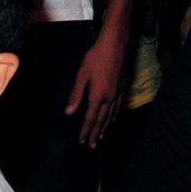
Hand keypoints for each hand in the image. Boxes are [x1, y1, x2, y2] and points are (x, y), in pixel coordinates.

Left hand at [65, 25, 126, 145]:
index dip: (86, 131)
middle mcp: (109, 98)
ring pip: (110, 115)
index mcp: (97, 96)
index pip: (90, 118)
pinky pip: (117, 107)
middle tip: (92, 145)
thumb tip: (69, 112)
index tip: (82, 140)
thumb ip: (76, 95)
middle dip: (96, 133)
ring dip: (105, 127)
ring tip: (101, 136)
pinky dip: (113, 115)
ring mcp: (117, 93)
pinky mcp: (121, 88)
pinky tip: (112, 118)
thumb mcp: (82, 75)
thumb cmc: (95, 58)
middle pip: (101, 120)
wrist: (114, 46)